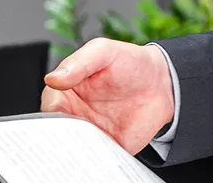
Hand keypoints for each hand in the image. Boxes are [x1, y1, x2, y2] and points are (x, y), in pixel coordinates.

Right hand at [41, 38, 175, 153]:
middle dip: (62, 135)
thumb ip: (78, 63)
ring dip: (78, 150)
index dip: (54, 112)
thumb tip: (53, 78)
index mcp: (68, 90)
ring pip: (74, 148)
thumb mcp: (104, 52)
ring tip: (92, 142)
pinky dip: (95, 159)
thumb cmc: (130, 63)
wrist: (162, 84)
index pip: (50, 106)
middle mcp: (76, 113)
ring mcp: (91, 131)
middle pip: (57, 131)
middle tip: (77, 132)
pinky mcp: (108, 146)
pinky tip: (103, 153)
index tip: (64, 113)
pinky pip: (96, 158)